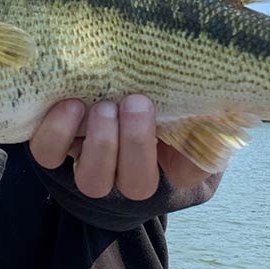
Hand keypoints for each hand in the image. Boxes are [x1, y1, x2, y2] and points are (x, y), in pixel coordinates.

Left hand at [29, 94, 219, 199]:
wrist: (98, 84)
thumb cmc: (149, 95)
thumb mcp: (186, 99)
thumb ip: (206, 106)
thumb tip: (221, 108)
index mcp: (172, 165)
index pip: (191, 172)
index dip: (191, 156)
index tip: (182, 120)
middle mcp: (129, 179)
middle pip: (136, 184)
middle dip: (137, 144)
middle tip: (135, 101)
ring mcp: (89, 168)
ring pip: (93, 180)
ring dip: (101, 143)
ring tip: (103, 107)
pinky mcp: (53, 152)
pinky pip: (48, 154)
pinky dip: (57, 132)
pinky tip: (70, 105)